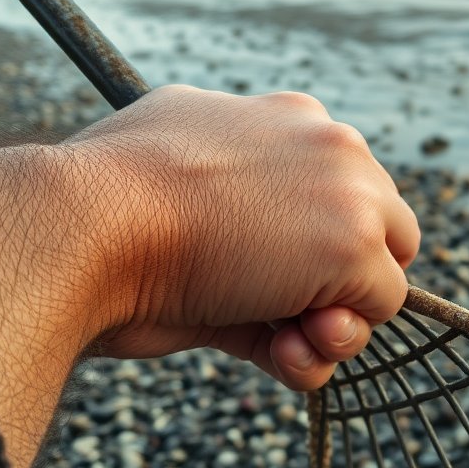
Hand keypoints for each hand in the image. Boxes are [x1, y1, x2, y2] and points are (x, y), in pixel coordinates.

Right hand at [63, 85, 419, 389]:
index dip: (309, 243)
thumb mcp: (179, 202)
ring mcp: (349, 191)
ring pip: (383, 270)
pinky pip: (380, 308)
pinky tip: (285, 348)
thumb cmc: (106, 218)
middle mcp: (326, 143)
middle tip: (282, 318)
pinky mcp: (357, 244)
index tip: (263, 272)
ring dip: (337, 321)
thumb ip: (242, 229)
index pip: (332, 189)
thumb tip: (270, 288)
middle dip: (335, 281)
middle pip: (373, 226)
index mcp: (280, 119)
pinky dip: (332, 344)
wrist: (85, 226)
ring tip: (288, 340)